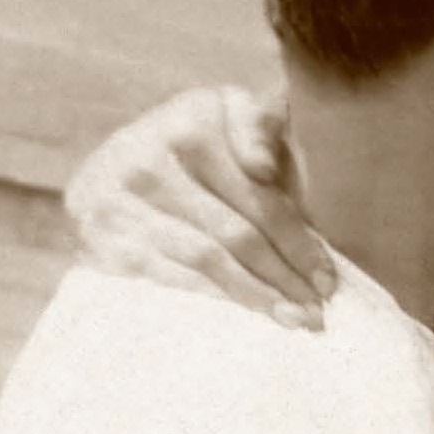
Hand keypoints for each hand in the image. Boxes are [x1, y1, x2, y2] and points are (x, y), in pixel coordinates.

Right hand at [66, 85, 331, 325]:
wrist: (111, 165)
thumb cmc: (193, 143)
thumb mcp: (227, 114)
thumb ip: (258, 126)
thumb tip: (263, 167)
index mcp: (191, 123)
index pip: (259, 197)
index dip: (298, 242)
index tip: (328, 278)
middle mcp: (151, 160)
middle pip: (235, 234)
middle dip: (284, 276)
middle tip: (317, 311)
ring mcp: (122, 203)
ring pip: (206, 260)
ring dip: (255, 296)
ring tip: (294, 320)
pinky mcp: (105, 240)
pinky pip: (171, 277)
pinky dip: (213, 300)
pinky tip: (245, 314)